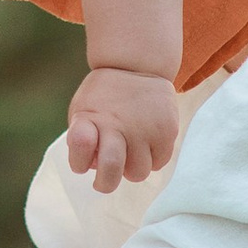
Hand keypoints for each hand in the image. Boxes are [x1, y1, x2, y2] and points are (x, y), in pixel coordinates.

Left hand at [66, 65, 179, 194]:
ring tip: (129, 151)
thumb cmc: (104, 97)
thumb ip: (82, 138)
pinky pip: (160, 162)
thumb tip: (94, 167)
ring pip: (139, 173)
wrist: (136, 64)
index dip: (79, 159)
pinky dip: (152, 159)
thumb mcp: (83, 109)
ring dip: (132, 168)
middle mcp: (118, 123)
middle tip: (104, 180)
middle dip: (105, 182)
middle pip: (112, 169)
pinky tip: (146, 143)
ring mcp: (145, 127)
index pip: (81, 144)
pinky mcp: (167, 129)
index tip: (82, 161)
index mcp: (91, 118)